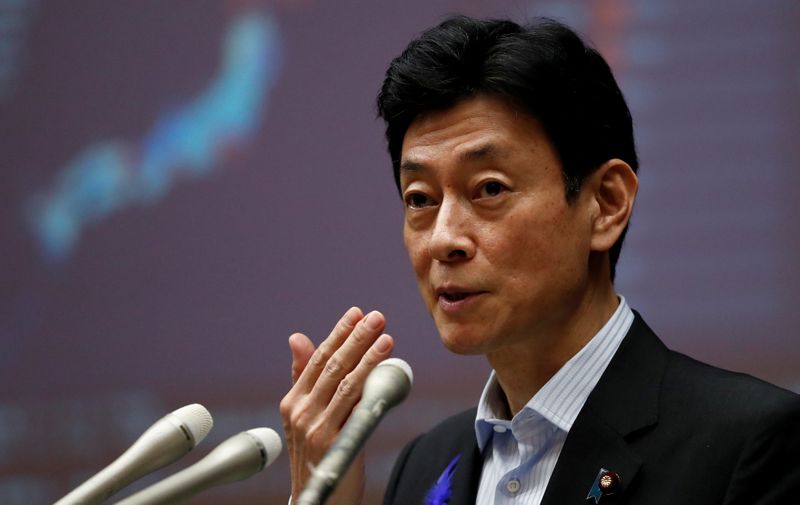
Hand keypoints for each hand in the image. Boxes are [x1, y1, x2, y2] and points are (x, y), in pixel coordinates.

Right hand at [280, 307, 394, 504]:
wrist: (319, 502)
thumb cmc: (318, 456)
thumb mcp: (306, 416)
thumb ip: (305, 378)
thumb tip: (298, 338)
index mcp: (293, 401)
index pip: (317, 358)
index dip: (338, 334)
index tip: (357, 313)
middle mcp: (300, 412)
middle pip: (332, 365)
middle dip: (356, 338)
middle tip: (376, 317)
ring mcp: (315, 428)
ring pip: (345, 382)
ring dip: (367, 356)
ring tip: (386, 337)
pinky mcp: (333, 443)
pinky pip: (355, 407)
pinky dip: (370, 385)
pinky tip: (385, 370)